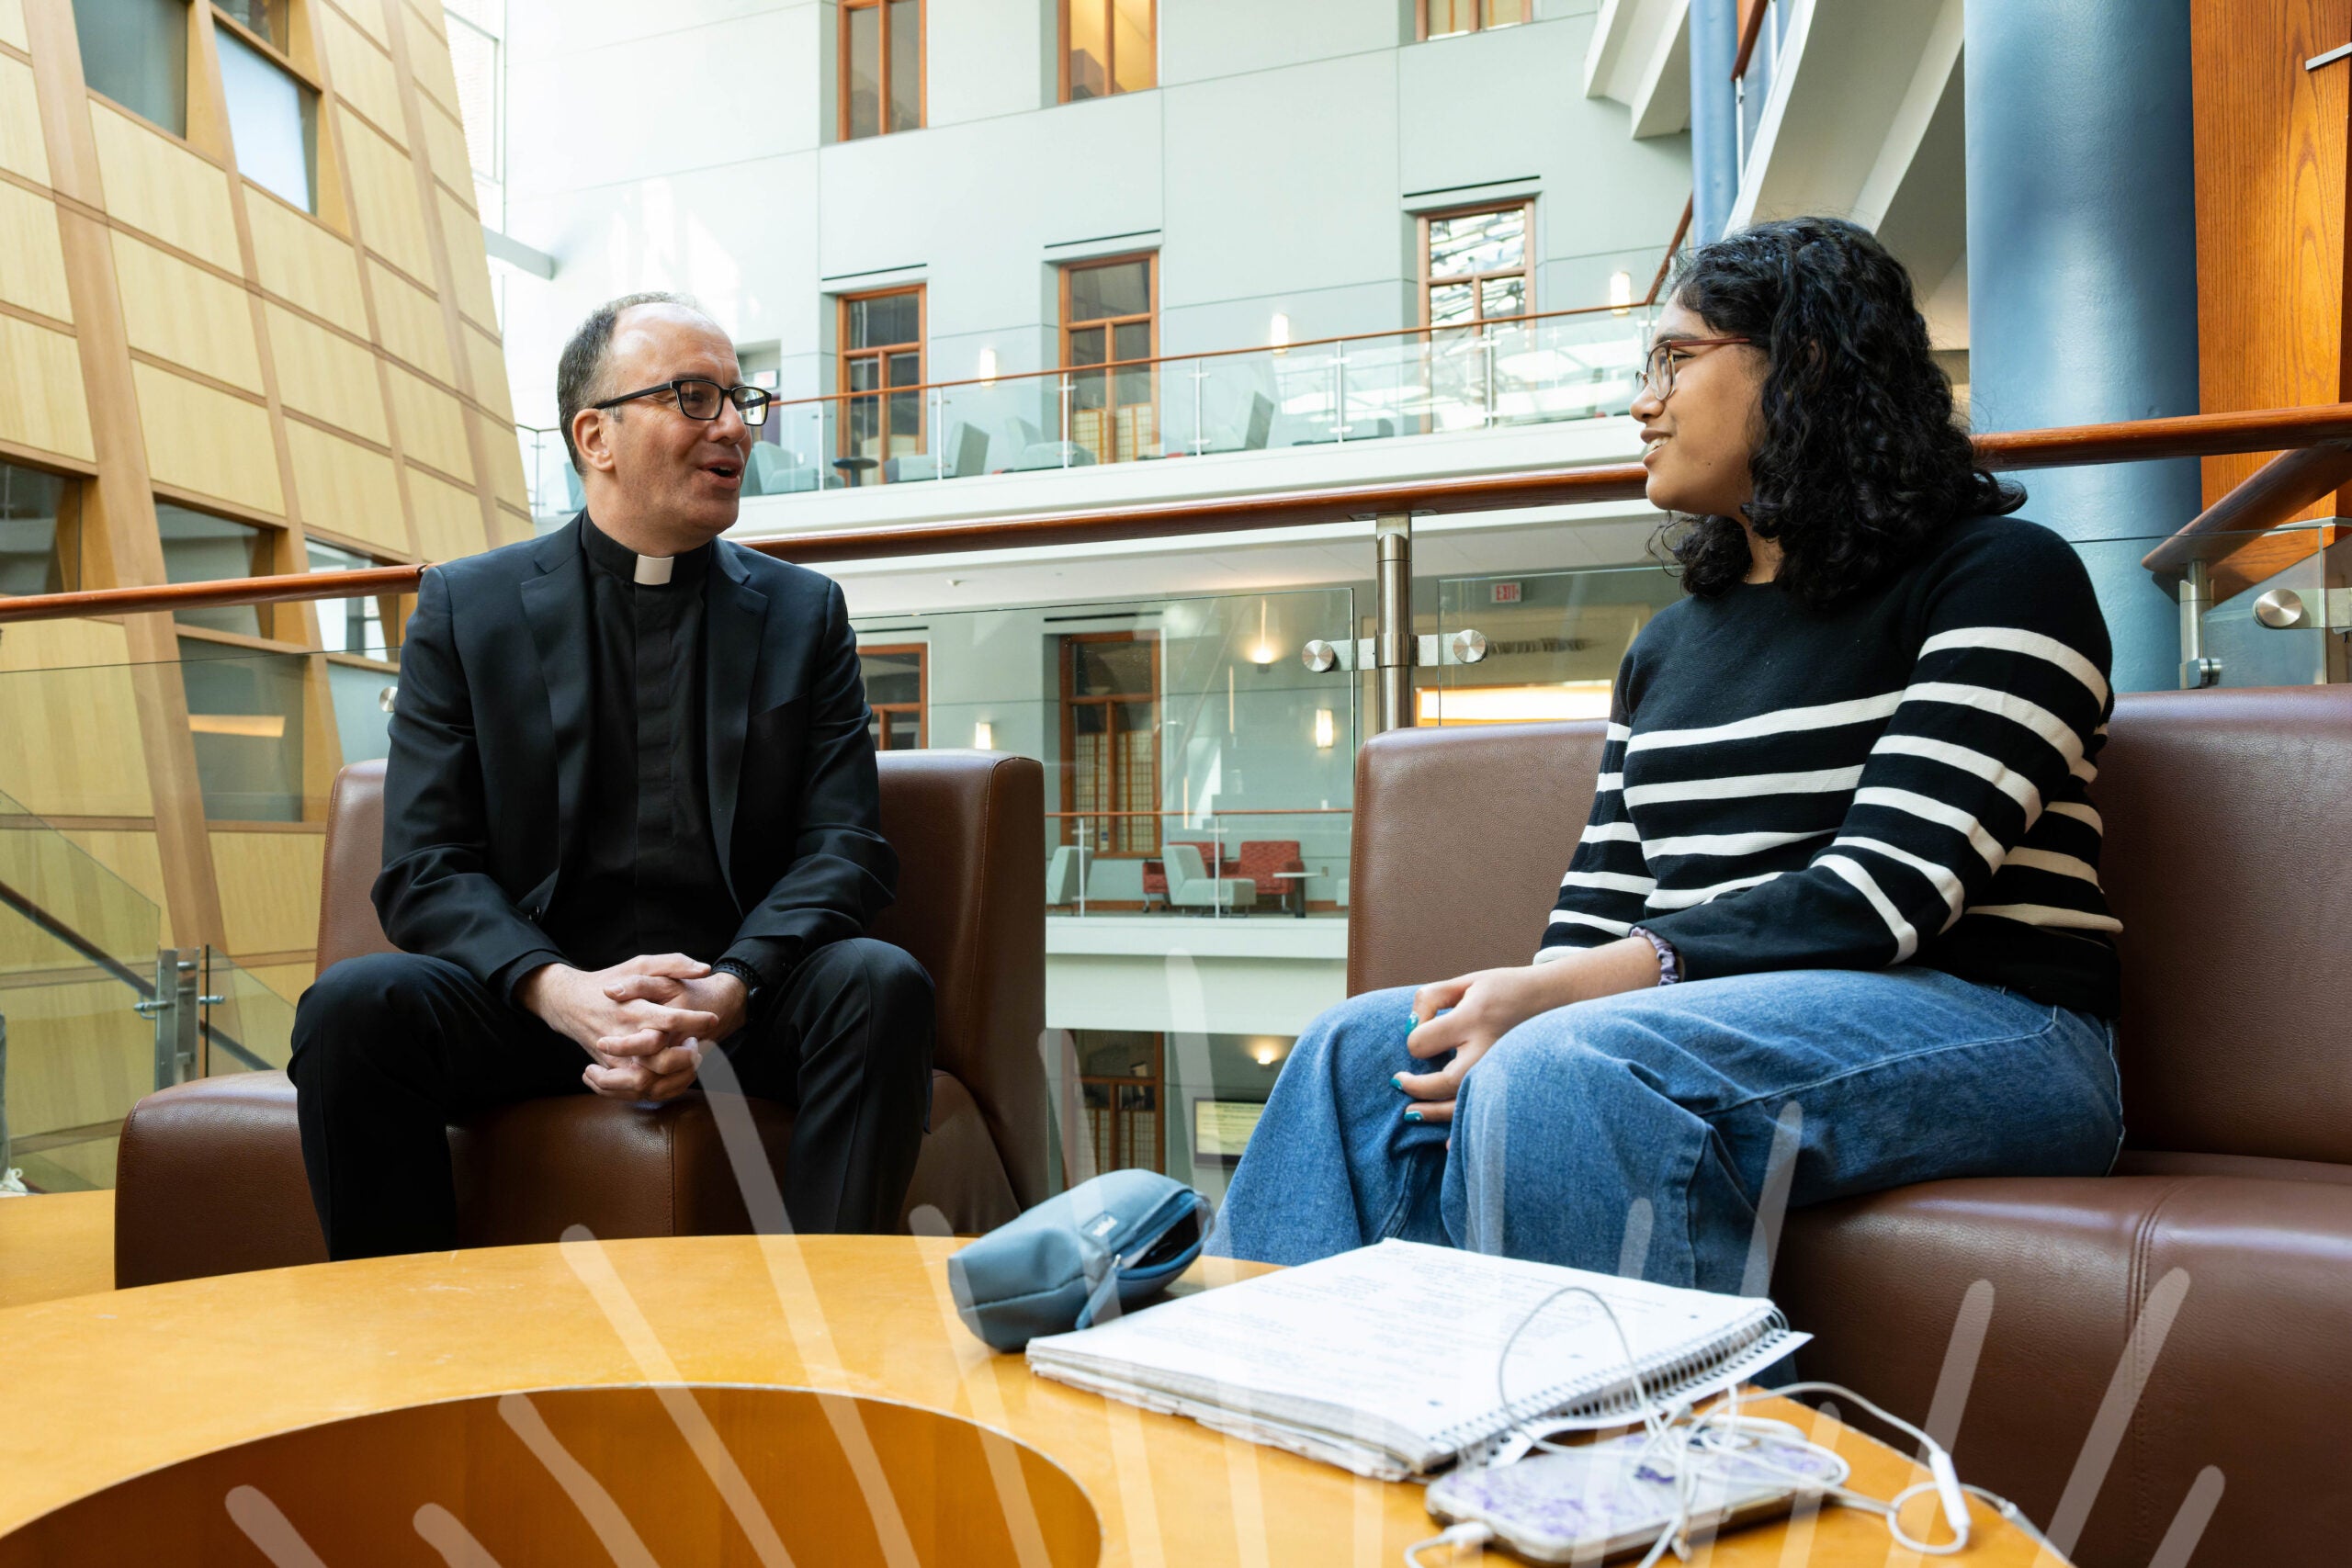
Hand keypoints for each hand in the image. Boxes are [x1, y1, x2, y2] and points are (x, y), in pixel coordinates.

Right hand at [518, 954, 724, 1102]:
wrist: (570, 1003)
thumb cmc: (610, 980)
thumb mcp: (640, 964)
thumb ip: (673, 963)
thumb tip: (704, 970)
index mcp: (634, 1010)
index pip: (670, 1020)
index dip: (696, 1022)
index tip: (712, 1019)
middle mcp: (624, 1037)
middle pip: (662, 1059)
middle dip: (688, 1056)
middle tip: (696, 1044)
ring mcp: (615, 1059)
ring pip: (649, 1083)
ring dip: (676, 1076)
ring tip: (686, 1059)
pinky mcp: (610, 1071)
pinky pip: (636, 1092)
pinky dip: (659, 1089)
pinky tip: (673, 1072)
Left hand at [1396, 939, 1660, 1124]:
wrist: (1559, 999)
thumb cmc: (1504, 989)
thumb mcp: (1467, 981)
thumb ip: (1430, 998)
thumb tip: (1410, 1028)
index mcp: (1474, 1017)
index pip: (1424, 1042)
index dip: (1414, 1038)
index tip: (1419, 1031)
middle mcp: (1490, 1047)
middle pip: (1443, 1082)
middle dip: (1416, 1087)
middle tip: (1399, 1082)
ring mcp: (1504, 1069)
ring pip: (1464, 1104)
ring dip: (1432, 1113)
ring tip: (1412, 1113)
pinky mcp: (1513, 1082)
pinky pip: (1487, 1112)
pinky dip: (1466, 1129)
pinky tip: (1447, 1143)